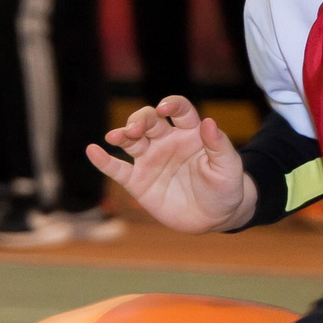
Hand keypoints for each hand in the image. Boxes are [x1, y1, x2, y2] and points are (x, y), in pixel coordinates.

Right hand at [88, 96, 257, 231]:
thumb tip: (210, 122)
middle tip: (134, 130)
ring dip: (121, 135)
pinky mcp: (139, 182)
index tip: (164, 108)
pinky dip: (104, 161)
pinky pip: (118, 169)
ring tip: (114, 137)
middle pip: (149, 121)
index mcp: (190, 132)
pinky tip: (93, 151)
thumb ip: (219, 146)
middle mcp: (167, 141)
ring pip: (131, 140)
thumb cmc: (226, 188)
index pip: (178, 110)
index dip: (171, 105)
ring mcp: (151, 160)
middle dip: (139, 121)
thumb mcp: (228, 168)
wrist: (215, 217)